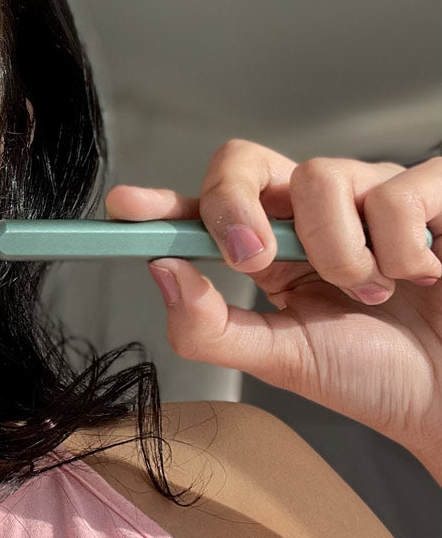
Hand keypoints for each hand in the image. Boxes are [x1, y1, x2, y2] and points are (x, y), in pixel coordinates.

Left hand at [105, 140, 441, 478]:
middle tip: (254, 261)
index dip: (163, 203)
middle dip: (234, 205)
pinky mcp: (430, 192)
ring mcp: (369, 195)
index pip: (205, 210)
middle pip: (243, 161)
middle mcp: (311, 212)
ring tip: (373, 291)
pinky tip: (424, 274)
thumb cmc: (376, 376)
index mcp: (268, 249)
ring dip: (340, 253)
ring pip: (319, 177)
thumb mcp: (282, 359)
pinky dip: (403, 249)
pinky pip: (394, 192)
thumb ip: (213, 326)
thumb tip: (162, 272)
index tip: (126, 208)